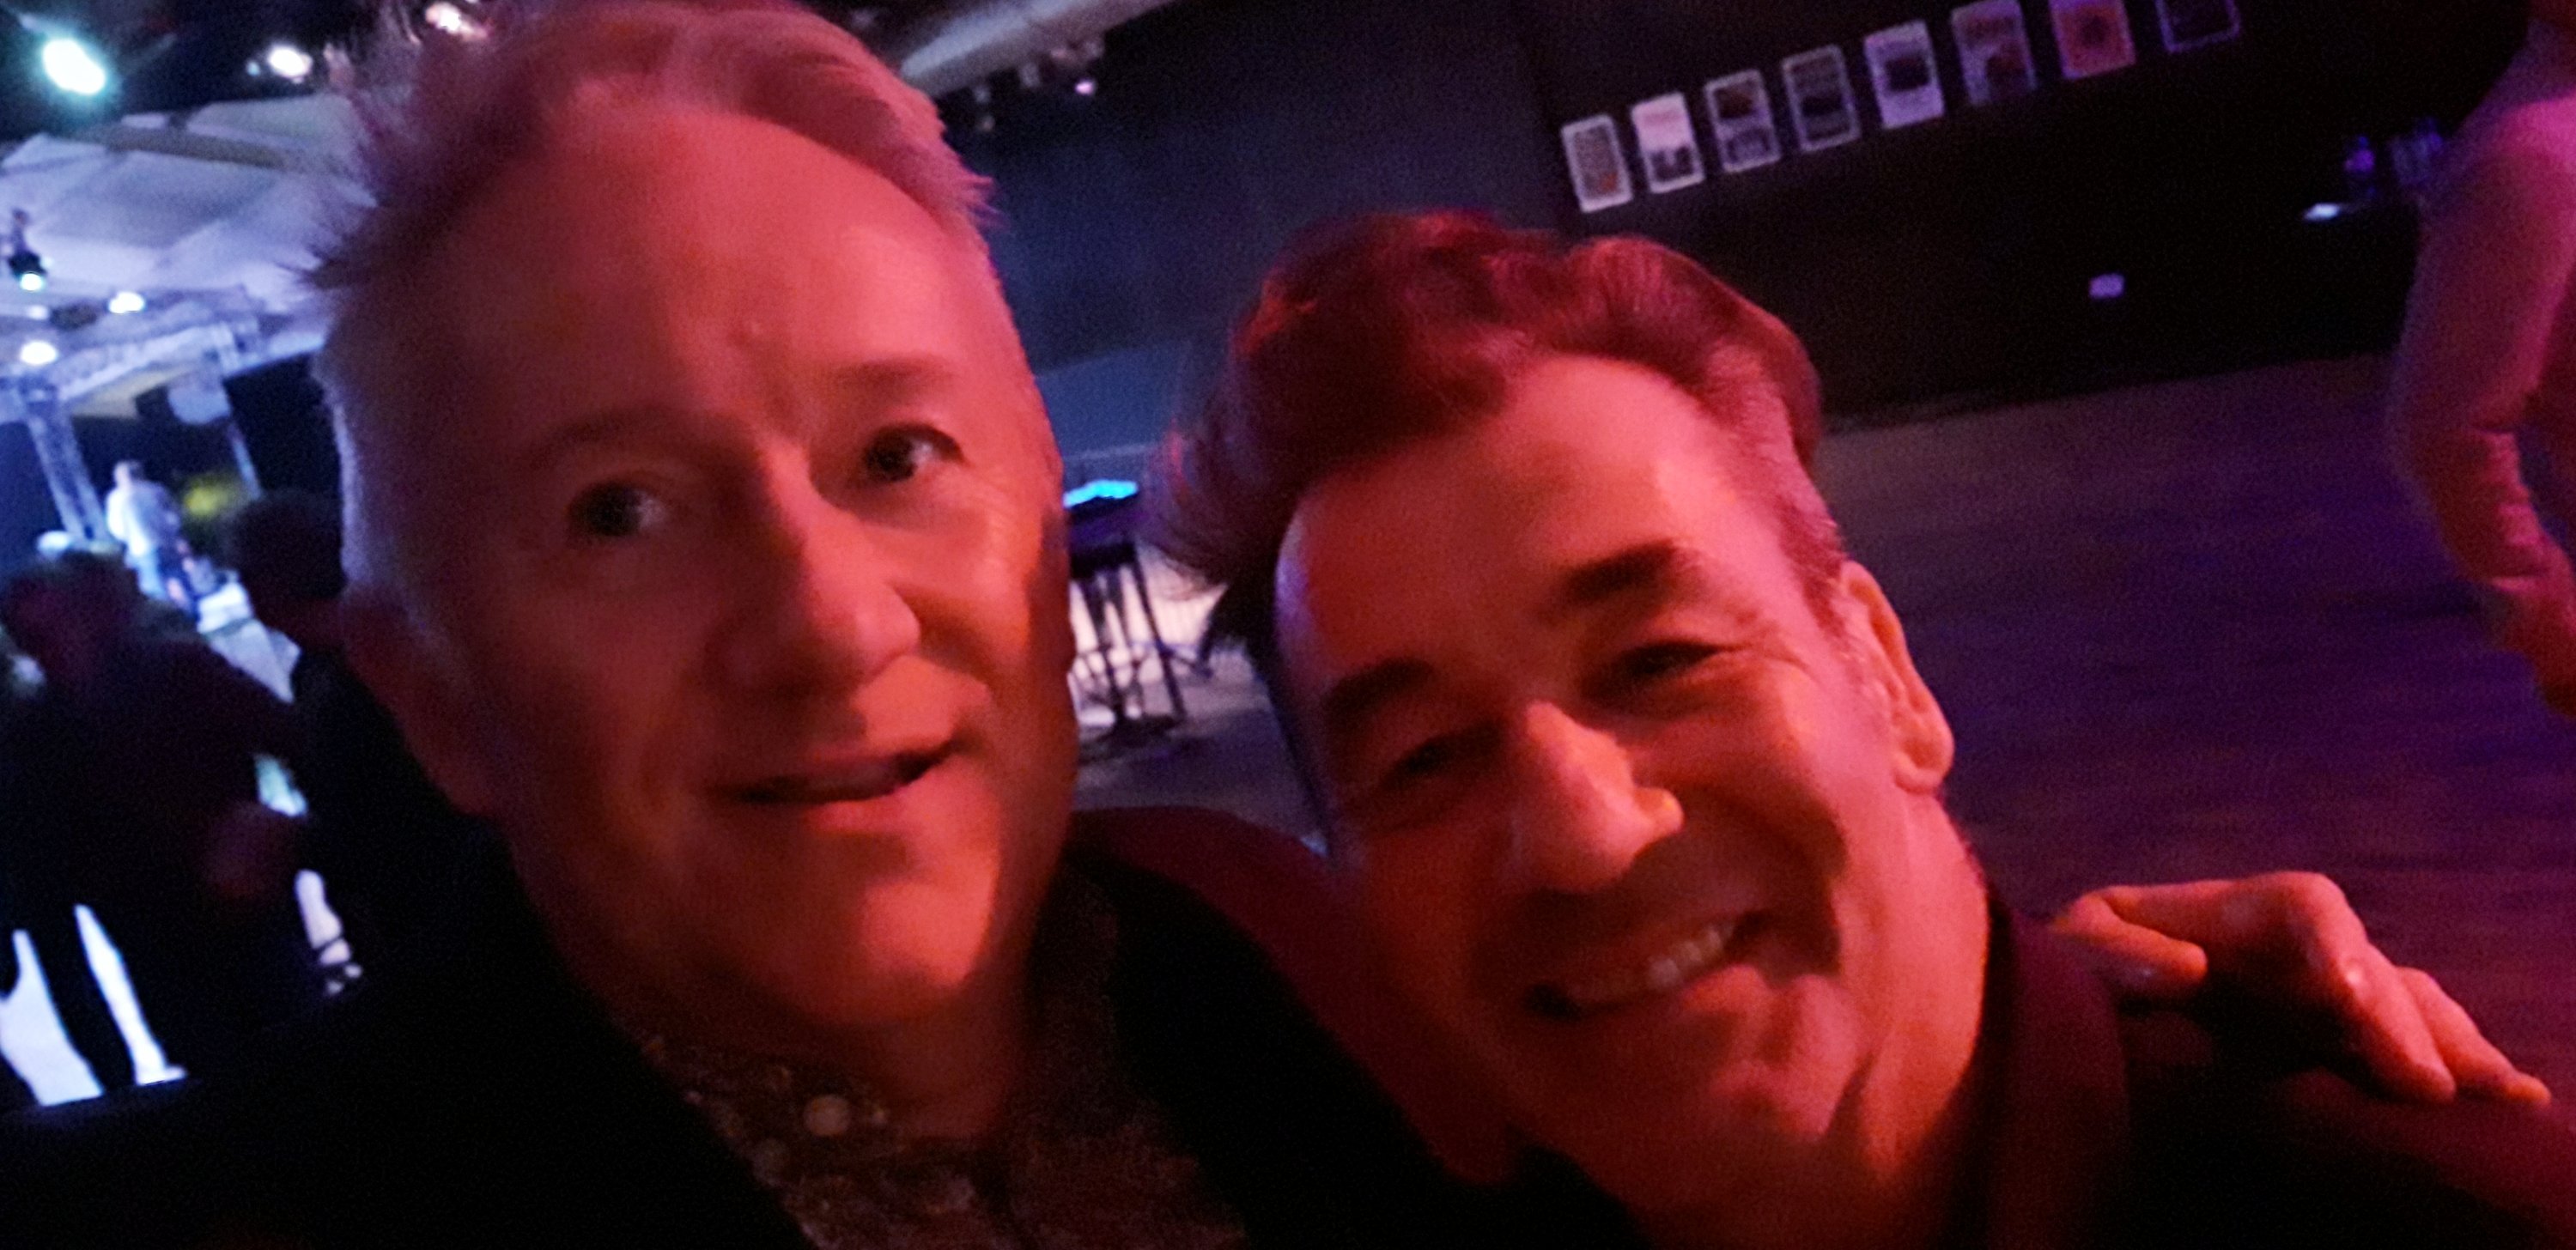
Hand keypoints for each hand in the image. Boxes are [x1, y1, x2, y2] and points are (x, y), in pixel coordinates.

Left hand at [2053, 872, 2549, 1106]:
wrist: (2100, 997)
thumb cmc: (2092, 962)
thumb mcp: (2079, 941)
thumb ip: (2110, 948)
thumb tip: (2188, 970)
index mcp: (2241, 909)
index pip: (2308, 909)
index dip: (2338, 950)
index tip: (2349, 1001)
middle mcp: (2304, 951)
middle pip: (2374, 971)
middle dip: (2402, 1025)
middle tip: (2427, 1088)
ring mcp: (2332, 1001)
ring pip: (2412, 1010)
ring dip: (2453, 1049)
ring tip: (2503, 1094)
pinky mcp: (2341, 1049)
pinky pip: (2412, 1052)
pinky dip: (2460, 1071)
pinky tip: (2511, 1102)